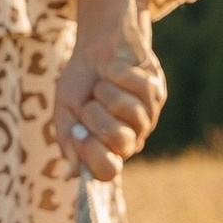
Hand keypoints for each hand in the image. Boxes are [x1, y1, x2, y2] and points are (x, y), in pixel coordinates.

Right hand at [54, 0, 163, 181]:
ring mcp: (145, 118)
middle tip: (90, 103)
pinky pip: (140, 87)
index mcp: (105, 151)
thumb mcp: (65, 113)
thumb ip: (69, 141)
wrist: (94, 50)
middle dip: (97, 116)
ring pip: (131, 112)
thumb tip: (74, 171)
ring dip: (107, 92)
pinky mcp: (156, 93)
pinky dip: (119, 73)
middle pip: (121, 141)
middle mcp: (129, 141)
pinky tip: (114, 71)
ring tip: (101, 85)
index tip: (77, 131)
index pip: (106, 171)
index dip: (91, 153)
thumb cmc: (79, 85)